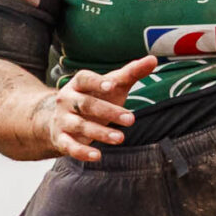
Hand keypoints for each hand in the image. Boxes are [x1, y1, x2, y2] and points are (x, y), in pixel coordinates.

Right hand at [36, 56, 153, 162]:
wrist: (61, 120)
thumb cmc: (95, 98)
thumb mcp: (112, 86)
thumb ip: (131, 73)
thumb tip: (153, 59)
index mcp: (78, 84)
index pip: (84, 79)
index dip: (96, 82)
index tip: (111, 85)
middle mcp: (66, 100)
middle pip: (86, 104)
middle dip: (108, 111)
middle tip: (131, 120)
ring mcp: (63, 120)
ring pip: (80, 125)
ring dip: (100, 133)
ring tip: (121, 138)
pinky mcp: (61, 139)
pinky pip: (70, 146)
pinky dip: (82, 152)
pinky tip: (97, 156)